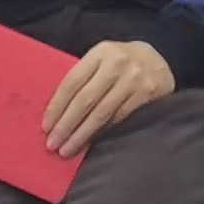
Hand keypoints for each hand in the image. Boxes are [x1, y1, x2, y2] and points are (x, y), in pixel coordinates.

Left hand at [41, 36, 173, 154]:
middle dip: (66, 125)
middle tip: (52, 145)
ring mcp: (134, 79)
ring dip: (81, 134)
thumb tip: (55, 113)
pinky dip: (102, 133)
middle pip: (85, 99)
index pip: (72, 81)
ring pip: (102, 113)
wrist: (158, 61)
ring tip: (67, 150)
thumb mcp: (102, 60)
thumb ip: (84, 78)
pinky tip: (91, 144)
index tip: (45, 127)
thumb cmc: (121, 63)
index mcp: (101, 52)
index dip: (57, 106)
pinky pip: (119, 119)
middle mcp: (118, 63)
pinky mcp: (147, 94)